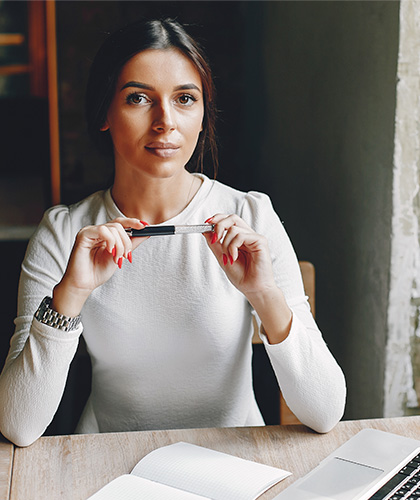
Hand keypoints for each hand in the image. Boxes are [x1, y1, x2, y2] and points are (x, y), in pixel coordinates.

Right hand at [52, 218, 146, 316]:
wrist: (85, 284)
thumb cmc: (98, 272)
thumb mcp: (120, 256)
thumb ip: (131, 244)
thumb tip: (146, 233)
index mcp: (105, 235)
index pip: (120, 223)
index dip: (133, 222)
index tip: (145, 226)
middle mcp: (97, 231)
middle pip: (119, 225)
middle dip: (127, 241)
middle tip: (126, 255)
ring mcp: (90, 232)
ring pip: (113, 228)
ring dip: (120, 245)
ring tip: (116, 258)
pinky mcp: (83, 235)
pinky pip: (102, 230)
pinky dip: (110, 240)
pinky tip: (109, 251)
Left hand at [203, 214, 292, 342]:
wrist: (253, 289)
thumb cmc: (242, 276)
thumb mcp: (222, 258)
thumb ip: (215, 244)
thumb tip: (205, 231)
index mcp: (239, 238)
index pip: (228, 220)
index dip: (217, 219)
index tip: (206, 224)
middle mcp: (247, 235)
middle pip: (232, 218)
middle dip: (218, 225)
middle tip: (215, 239)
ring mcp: (254, 238)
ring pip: (233, 228)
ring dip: (225, 244)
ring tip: (228, 258)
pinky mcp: (260, 241)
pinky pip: (241, 235)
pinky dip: (233, 247)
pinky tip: (234, 258)